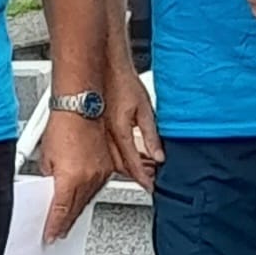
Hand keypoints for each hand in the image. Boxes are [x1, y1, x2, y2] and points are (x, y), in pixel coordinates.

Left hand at [41, 111, 112, 242]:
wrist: (81, 107)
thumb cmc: (62, 124)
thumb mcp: (46, 157)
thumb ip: (49, 178)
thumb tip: (50, 190)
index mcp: (70, 179)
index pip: (60, 212)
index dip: (54, 227)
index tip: (50, 235)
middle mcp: (88, 179)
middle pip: (75, 210)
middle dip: (65, 223)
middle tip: (58, 233)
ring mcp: (100, 173)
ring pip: (88, 201)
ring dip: (77, 211)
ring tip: (68, 221)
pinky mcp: (107, 167)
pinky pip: (97, 188)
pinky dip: (88, 196)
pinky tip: (82, 200)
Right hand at [104, 65, 163, 189]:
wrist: (104, 66)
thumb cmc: (123, 82)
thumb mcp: (145, 109)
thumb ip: (151, 135)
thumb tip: (159, 155)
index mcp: (120, 133)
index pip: (132, 165)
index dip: (143, 179)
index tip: (151, 187)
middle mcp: (107, 136)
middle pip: (121, 167)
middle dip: (136, 175)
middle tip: (150, 179)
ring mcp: (100, 133)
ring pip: (113, 160)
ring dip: (128, 166)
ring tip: (144, 168)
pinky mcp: (97, 128)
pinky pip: (107, 149)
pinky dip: (119, 155)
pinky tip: (129, 152)